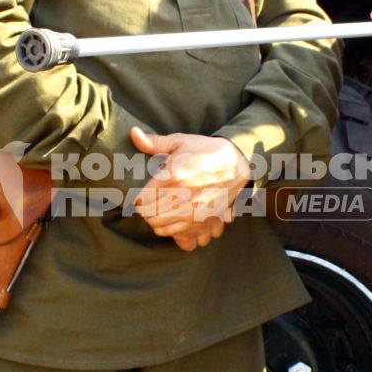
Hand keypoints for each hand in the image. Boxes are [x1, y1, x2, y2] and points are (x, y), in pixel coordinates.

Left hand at [130, 128, 251, 248]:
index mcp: (173, 177)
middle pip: (150, 217)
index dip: (138, 199)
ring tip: (161, 212)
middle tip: (149, 204)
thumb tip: (133, 133)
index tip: (141, 195)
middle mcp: (183, 197)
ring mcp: (195, 212)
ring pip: (163, 229)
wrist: (237, 162)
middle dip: (146, 212)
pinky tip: (177, 222)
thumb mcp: (180, 141)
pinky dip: (176, 234)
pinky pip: (184, 239)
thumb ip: (154, 142)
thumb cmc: (205, 150)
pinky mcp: (206, 221)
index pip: (141, 200)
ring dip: (158, 223)